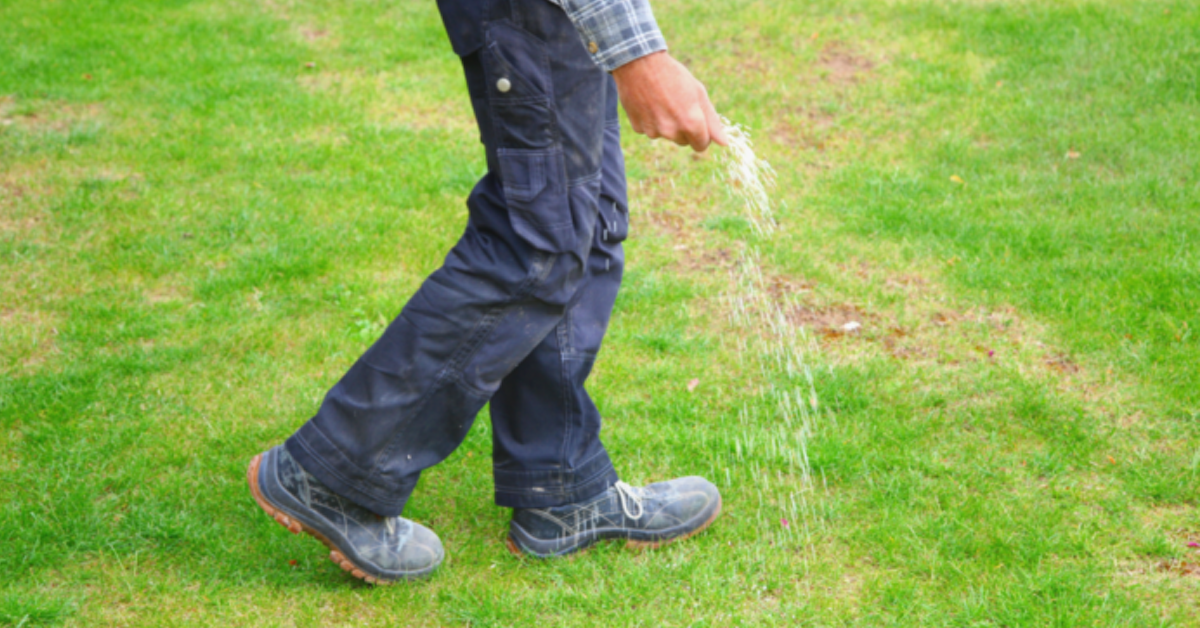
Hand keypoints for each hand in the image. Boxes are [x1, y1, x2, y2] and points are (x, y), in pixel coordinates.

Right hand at [611, 51, 728, 151]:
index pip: (701, 146)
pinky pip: (649, 130)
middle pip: (683, 142)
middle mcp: (672, 132)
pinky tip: (649, 102)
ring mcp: (653, 131)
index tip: (698, 123)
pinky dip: (650, 120)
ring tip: (662, 101)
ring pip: (666, 136)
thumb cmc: (673, 76)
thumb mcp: (698, 93)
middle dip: (684, 129)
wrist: (640, 63)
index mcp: (691, 123)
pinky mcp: (638, 128)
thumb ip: (712, 121)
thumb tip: (724, 143)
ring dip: (666, 124)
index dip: (702, 135)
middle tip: (677, 105)